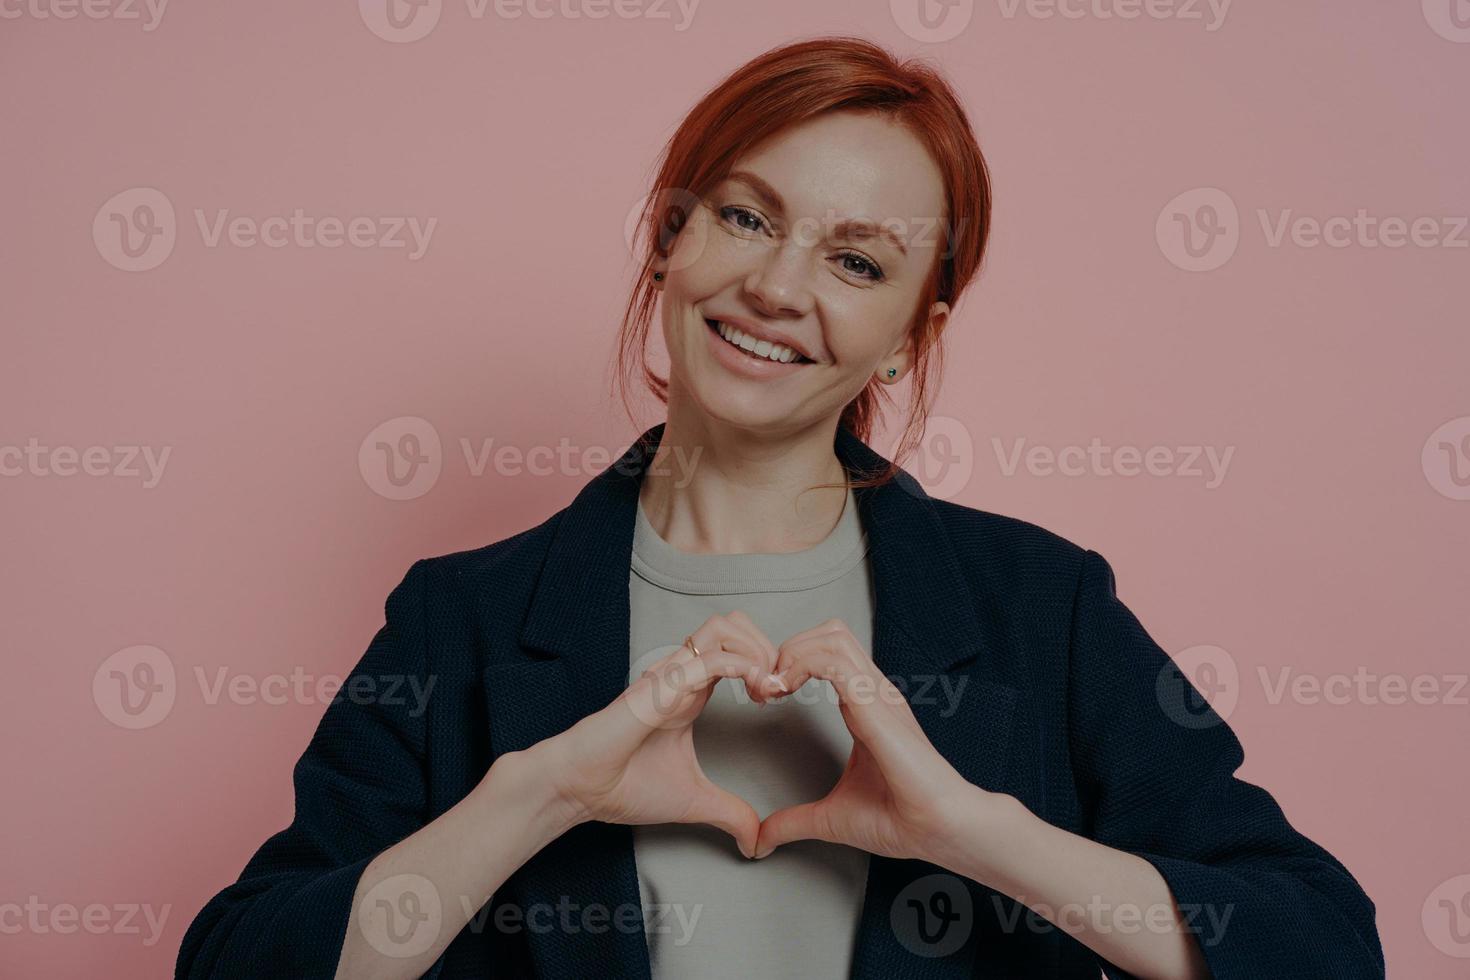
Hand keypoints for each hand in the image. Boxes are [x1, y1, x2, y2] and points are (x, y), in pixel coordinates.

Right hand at [533, 611, 787, 858]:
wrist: (579, 790)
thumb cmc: (622, 787)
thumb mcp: (693, 801)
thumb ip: (728, 814)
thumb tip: (755, 841)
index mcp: (690, 691)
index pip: (735, 648)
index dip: (766, 663)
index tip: (782, 698)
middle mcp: (682, 675)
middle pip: (733, 624)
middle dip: (767, 647)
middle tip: (779, 687)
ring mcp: (670, 676)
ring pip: (723, 627)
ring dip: (756, 650)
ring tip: (768, 687)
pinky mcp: (660, 687)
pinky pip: (709, 659)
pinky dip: (742, 667)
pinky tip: (757, 693)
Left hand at [753, 618, 997, 863]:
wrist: (938, 829)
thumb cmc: (900, 820)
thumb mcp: (831, 818)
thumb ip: (794, 822)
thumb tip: (761, 841)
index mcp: (865, 707)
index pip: (827, 654)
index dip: (790, 666)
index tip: (765, 698)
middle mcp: (873, 692)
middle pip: (829, 633)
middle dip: (788, 650)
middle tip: (765, 688)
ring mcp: (878, 694)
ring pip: (831, 636)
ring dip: (792, 654)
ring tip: (772, 688)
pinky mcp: (876, 704)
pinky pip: (834, 661)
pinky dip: (801, 665)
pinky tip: (784, 692)